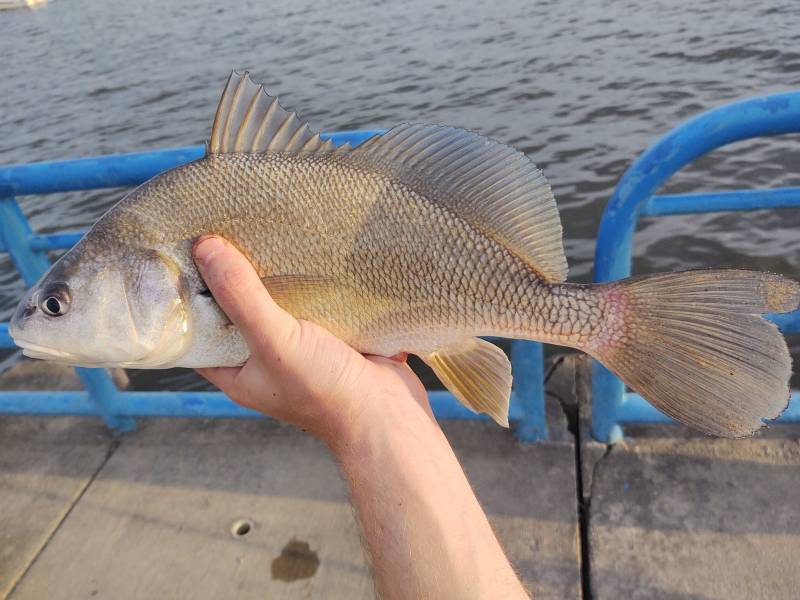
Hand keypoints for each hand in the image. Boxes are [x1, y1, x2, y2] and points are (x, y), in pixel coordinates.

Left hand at [193, 236, 431, 448]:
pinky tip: (310, 252)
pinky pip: (315, 303)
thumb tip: (205, 248)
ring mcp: (300, 349)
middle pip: (240, 311)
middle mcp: (265, 361)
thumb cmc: (324, 389)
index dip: (190, 295)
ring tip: (265, 232)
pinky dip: (313, 282)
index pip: (201, 329)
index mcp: (238, 371)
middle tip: (226, 230)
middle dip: (237, 277)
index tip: (186, 252)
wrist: (386, 414)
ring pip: (280, 304)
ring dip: (278, 276)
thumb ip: (240, 296)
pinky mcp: (333, 337)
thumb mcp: (273, 341)